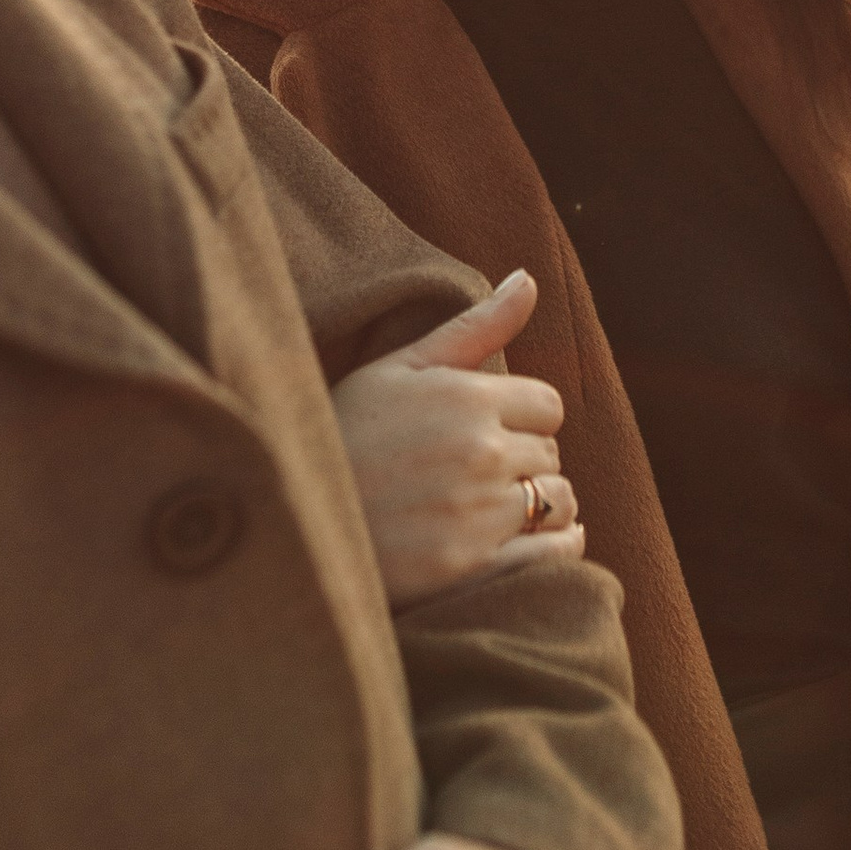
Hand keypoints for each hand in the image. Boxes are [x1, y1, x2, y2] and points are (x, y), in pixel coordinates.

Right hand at [331, 272, 581, 606]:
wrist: (290, 522)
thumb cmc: (344, 435)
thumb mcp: (398, 368)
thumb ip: (473, 326)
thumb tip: (530, 279)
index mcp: (465, 397)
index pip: (548, 406)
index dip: (521, 420)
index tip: (486, 435)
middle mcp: (480, 452)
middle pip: (552, 455)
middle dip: (524, 463)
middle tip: (475, 477)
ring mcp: (479, 514)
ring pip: (561, 503)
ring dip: (541, 508)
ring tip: (493, 513)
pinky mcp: (474, 570)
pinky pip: (555, 554)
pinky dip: (554, 550)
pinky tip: (522, 546)